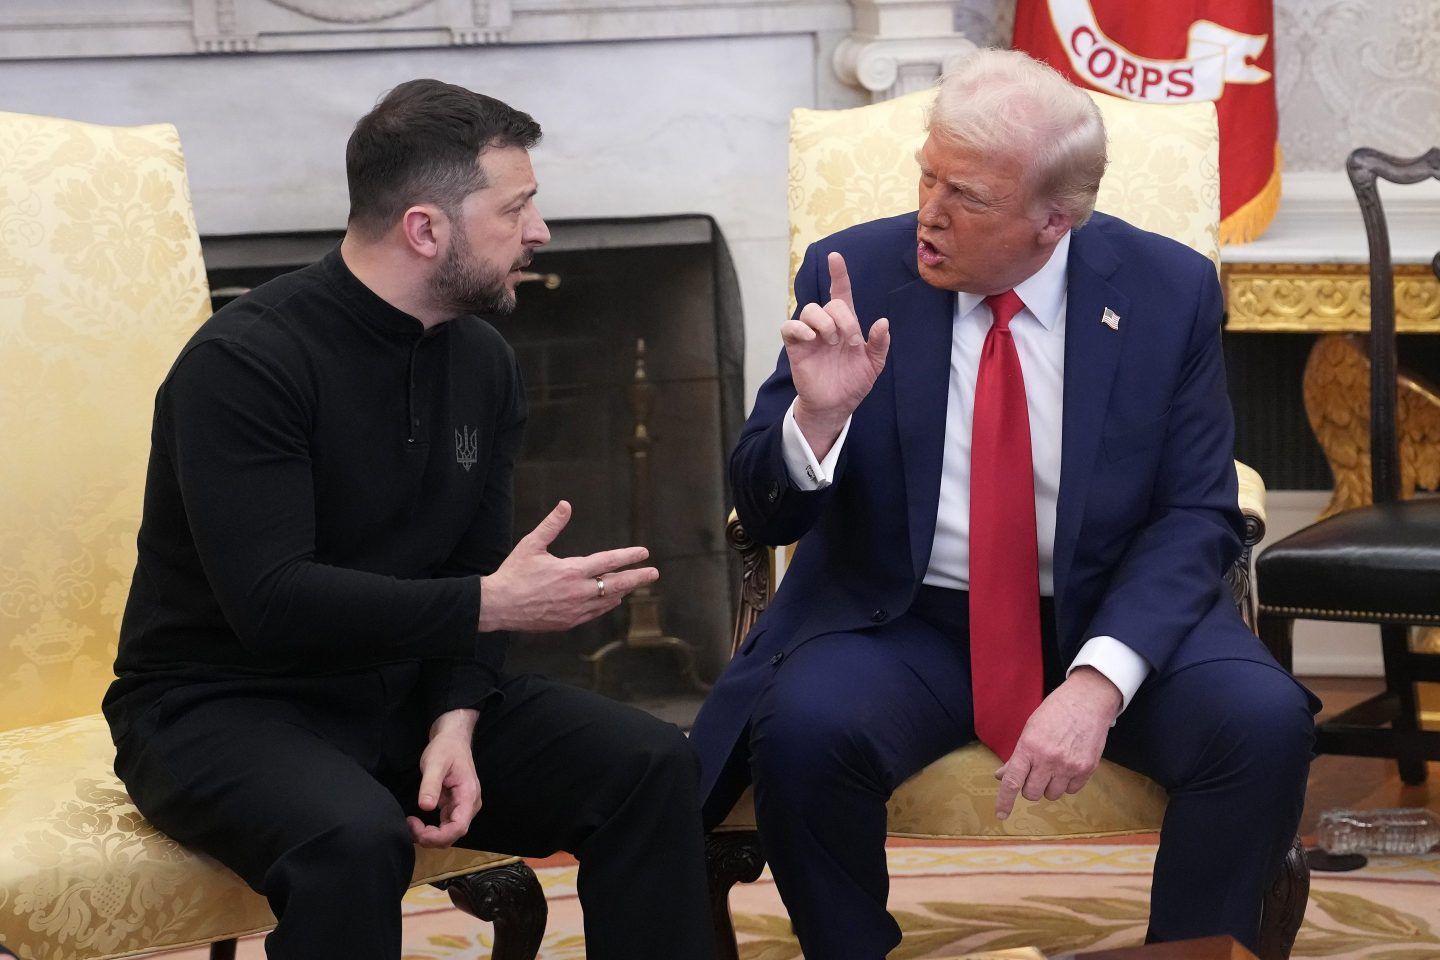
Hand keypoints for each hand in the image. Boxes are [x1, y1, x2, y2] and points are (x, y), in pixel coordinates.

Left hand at [409, 708, 480, 847]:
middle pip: (454, 834)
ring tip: (411, 824)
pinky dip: (432, 829)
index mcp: (468, 796)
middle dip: (431, 837)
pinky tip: (417, 822)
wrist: (453, 739)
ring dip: (430, 835)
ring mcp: (464, 807)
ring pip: (450, 833)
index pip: (458, 827)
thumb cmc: (445, 749)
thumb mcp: (435, 763)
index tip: (416, 828)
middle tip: (409, 825)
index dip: (437, 835)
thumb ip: (430, 785)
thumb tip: (425, 807)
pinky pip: (446, 826)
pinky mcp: (456, 806)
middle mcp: (470, 805)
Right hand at [478, 500, 658, 632]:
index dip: (629, 557)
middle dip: (637, 578)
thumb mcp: (531, 545)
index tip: (644, 553)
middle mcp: (577, 592)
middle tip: (654, 574)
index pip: (608, 562)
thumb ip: (552, 525)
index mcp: (571, 571)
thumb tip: (565, 504)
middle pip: (616, 585)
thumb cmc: (514, 573)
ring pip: (607, 601)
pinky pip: (595, 613)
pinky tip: (611, 599)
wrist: (498, 606)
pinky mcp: (568, 622)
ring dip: (622, 591)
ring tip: (633, 585)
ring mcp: (574, 610)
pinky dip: (606, 605)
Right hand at [783, 252, 890, 457]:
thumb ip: (879, 343)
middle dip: (843, 319)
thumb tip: (882, 322)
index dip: (838, 275)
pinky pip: (789, 327)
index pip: (841, 293)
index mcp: (846, 325)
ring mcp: (810, 335)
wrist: (836, 405)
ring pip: (809, 310)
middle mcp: (827, 326)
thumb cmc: (853, 382)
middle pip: (830, 304)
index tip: (836, 257)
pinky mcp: (796, 347)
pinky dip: (799, 328)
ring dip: (823, 322)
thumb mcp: (874, 364)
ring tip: (831, 341)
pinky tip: (811, 339)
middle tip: (850, 341)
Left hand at [992, 667, 1121, 820]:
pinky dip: (1067, 784)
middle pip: (1032, 793)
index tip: (1001, 815)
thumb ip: (1017, 756)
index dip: (1004, 801)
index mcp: (1029, 747)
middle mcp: (1048, 759)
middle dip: (1030, 787)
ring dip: (1049, 786)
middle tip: (1035, 772)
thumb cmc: (1055, 712)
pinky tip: (1068, 766)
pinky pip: (1071, 791)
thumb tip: (1001, 776)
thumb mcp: (1030, 729)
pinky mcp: (1087, 770)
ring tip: (1054, 767)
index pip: (1013, 781)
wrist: (1088, 701)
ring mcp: (1069, 766)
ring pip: (1051, 795)